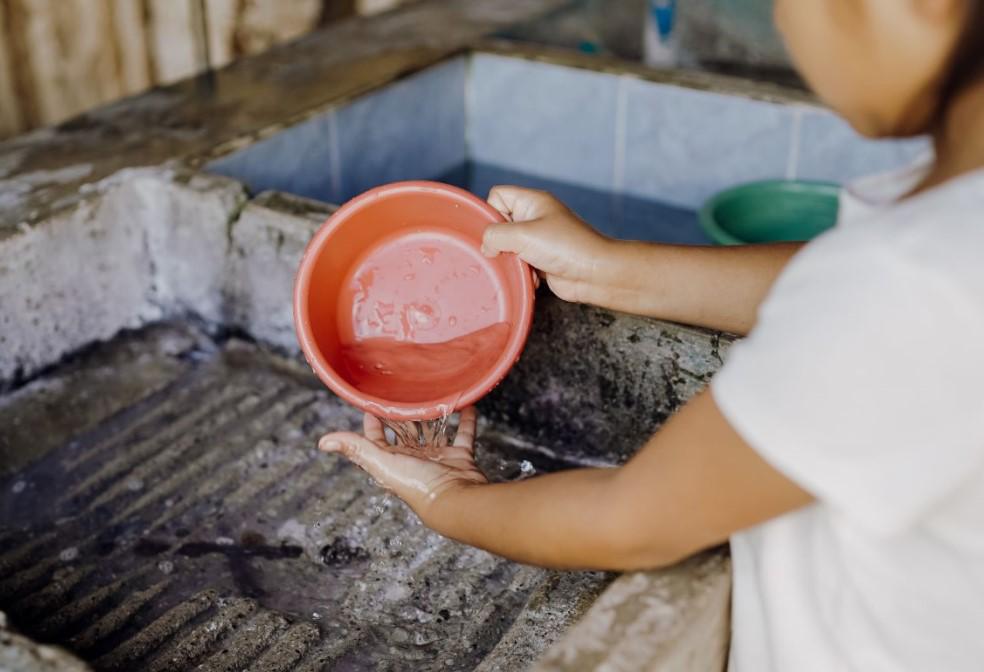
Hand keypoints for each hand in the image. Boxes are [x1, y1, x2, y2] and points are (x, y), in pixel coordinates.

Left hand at [318, 408, 487, 518]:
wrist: (453, 500)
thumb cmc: (417, 485)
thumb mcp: (381, 462)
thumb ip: (356, 448)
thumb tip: (323, 442)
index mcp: (392, 460)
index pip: (377, 437)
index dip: (373, 420)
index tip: (372, 400)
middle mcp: (414, 458)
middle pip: (407, 430)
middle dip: (405, 412)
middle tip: (405, 388)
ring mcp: (438, 457)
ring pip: (435, 430)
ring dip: (435, 414)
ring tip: (435, 392)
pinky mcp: (460, 457)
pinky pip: (464, 434)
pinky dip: (466, 420)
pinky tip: (467, 404)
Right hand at [483, 186, 615, 304]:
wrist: (595, 273)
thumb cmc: (565, 247)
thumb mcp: (522, 235)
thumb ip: (495, 235)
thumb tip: (487, 247)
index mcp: (532, 202)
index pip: (498, 196)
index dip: (491, 212)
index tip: (497, 232)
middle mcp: (535, 218)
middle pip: (501, 225)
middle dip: (500, 242)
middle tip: (509, 251)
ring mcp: (540, 240)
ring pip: (509, 248)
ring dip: (512, 261)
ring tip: (525, 266)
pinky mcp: (543, 260)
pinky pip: (521, 264)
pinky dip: (523, 273)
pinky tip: (533, 278)